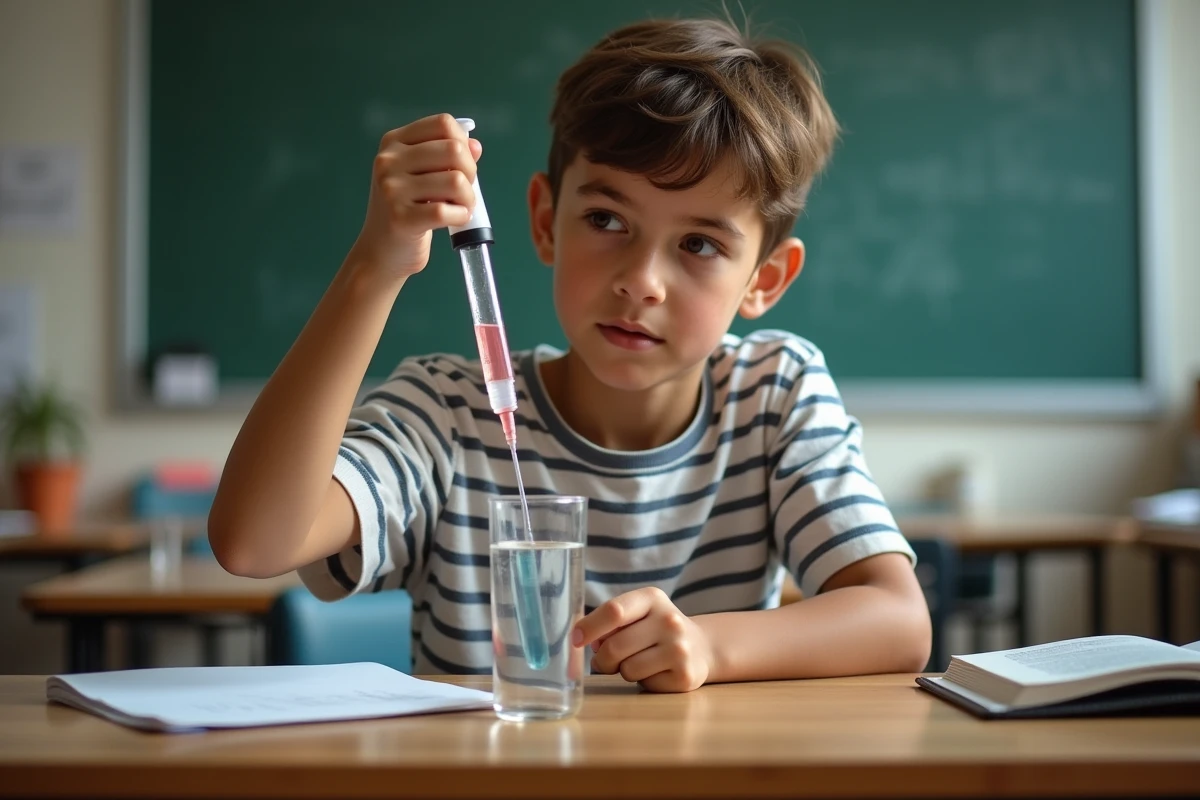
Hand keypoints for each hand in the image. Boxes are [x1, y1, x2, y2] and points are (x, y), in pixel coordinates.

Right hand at [347, 113, 482, 280]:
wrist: (381, 251)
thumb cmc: (406, 210)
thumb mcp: (421, 176)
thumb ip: (447, 157)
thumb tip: (475, 145)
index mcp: (394, 142)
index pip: (443, 123)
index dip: (463, 143)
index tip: (462, 164)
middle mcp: (388, 161)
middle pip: (454, 150)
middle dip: (470, 173)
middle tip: (464, 191)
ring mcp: (391, 189)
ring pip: (456, 181)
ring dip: (469, 198)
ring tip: (460, 207)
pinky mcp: (400, 218)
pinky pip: (447, 211)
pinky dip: (460, 216)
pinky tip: (455, 219)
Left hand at [572, 587, 715, 692]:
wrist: (700, 647)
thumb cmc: (655, 630)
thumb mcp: (637, 614)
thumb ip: (610, 623)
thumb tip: (582, 640)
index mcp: (652, 598)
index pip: (614, 611)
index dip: (589, 627)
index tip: (575, 639)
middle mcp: (669, 620)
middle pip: (615, 646)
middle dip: (602, 658)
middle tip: (606, 660)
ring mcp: (680, 648)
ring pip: (627, 669)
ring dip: (623, 671)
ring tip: (639, 662)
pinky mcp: (684, 675)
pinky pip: (644, 683)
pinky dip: (643, 681)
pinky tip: (656, 671)